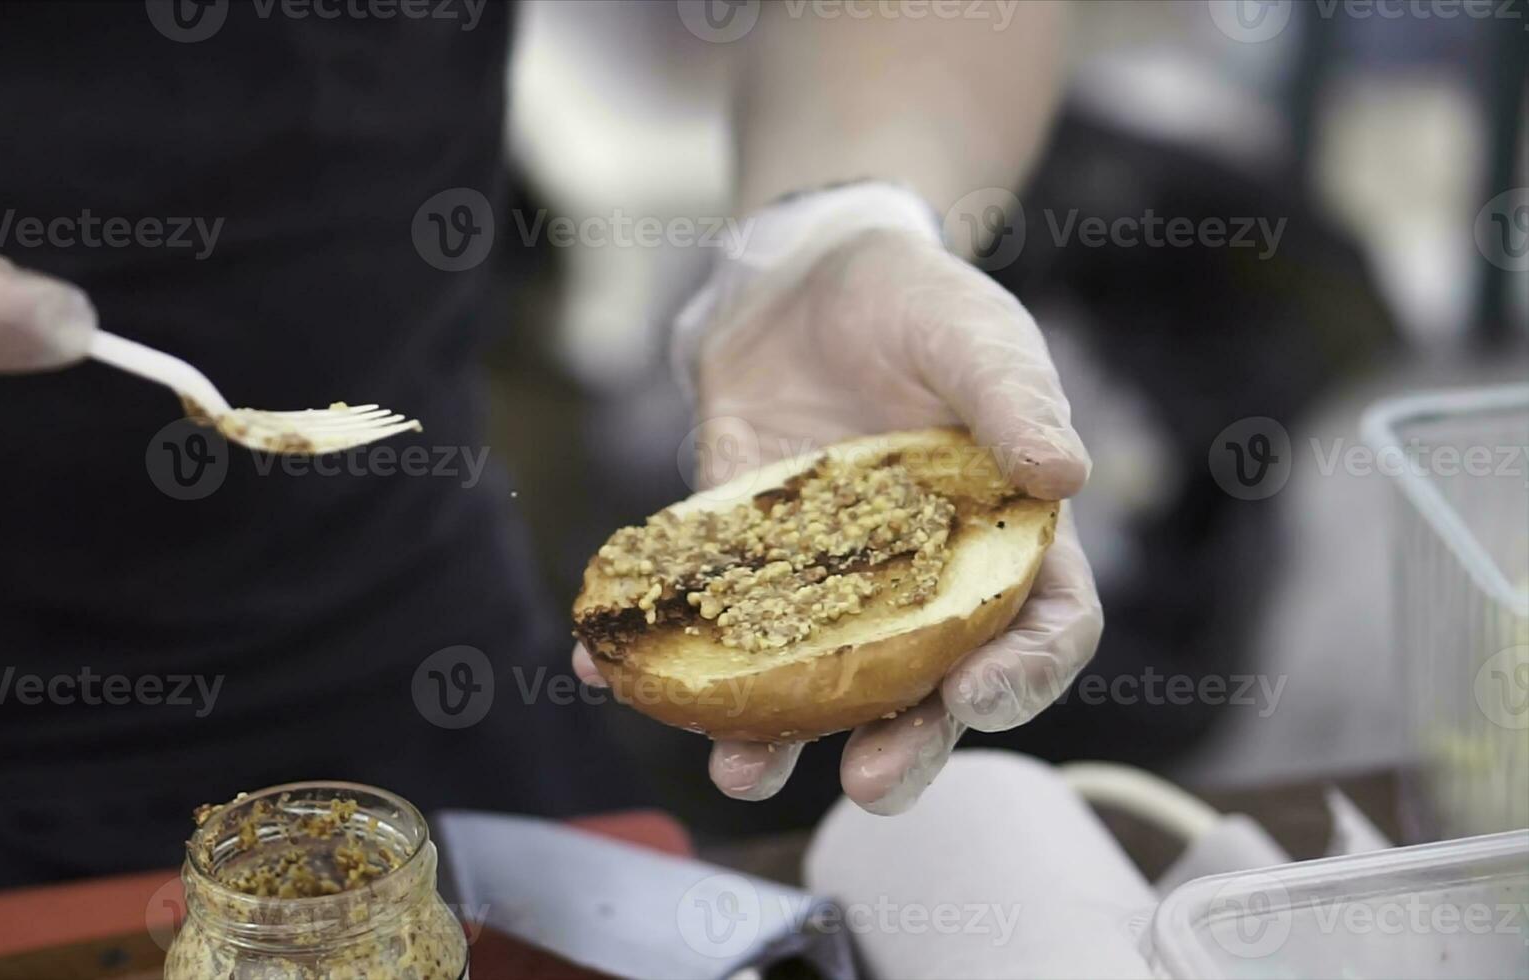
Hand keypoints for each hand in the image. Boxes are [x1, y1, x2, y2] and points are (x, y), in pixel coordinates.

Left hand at [573, 223, 1100, 813]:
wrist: (803, 280)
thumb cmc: (916, 306)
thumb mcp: (974, 331)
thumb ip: (1014, 397)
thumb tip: (1065, 475)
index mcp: (1003, 542)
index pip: (1042, 631)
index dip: (1022, 676)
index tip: (978, 694)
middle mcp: (920, 586)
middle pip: (929, 694)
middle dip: (904, 748)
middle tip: (869, 782)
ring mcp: (827, 586)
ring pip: (815, 687)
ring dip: (777, 739)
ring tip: (737, 770)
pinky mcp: (743, 564)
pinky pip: (708, 624)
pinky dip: (659, 656)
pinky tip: (606, 670)